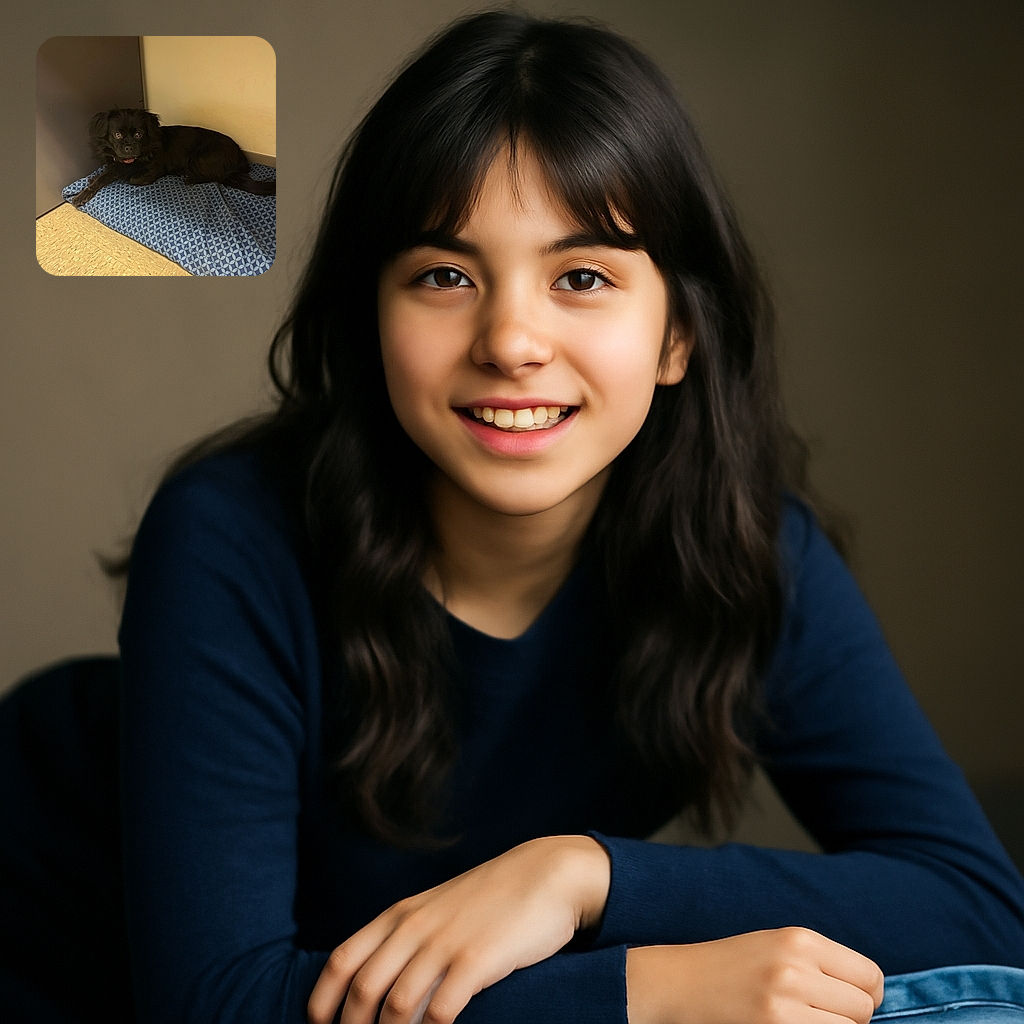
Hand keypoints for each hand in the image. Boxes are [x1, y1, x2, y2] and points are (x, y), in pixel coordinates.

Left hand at [308, 834, 609, 1023]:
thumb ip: (408, 938)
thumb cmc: (492, 899)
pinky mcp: (477, 960)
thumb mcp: (439, 909)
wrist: (546, 874)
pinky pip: (440, 1012)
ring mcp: (444, 944)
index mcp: (400, 915)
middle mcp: (414, 928)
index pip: (342, 961)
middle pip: (362, 990)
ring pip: (395, 1007)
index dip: (322, 1002)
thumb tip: (379, 985)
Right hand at [626, 927, 883, 1023]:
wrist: (677, 984)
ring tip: (802, 1021)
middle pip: (863, 1009)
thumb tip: (870, 997)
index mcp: (799, 939)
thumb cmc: (729, 967)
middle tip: (817, 1015)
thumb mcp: (776, 947)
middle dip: (849, 1018)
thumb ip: (820, 964)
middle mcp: (795, 969)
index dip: (865, 995)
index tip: (847, 1002)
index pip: (869, 976)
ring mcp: (784, 1006)